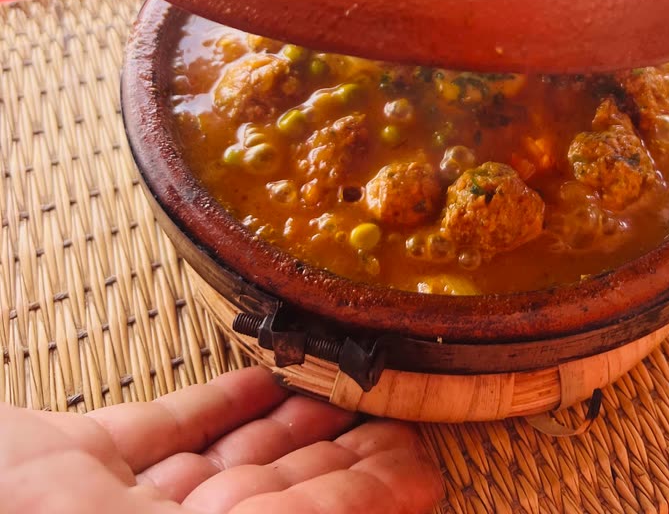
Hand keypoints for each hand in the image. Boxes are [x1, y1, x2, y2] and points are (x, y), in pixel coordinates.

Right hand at [1, 366, 442, 512]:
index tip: (422, 469)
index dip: (362, 503)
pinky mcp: (75, 463)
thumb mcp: (147, 513)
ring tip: (344, 393)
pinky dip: (213, 406)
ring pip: (221, 466)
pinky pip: (161, 432)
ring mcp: (111, 508)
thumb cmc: (32, 506)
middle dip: (333, 467)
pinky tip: (256, 377)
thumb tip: (396, 498)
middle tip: (398, 420)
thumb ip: (278, 510)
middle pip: (267, 504)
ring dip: (284, 432)